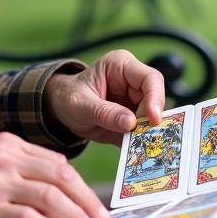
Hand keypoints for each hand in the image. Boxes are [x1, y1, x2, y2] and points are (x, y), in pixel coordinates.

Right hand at [0, 132, 109, 217]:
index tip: (93, 203)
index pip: (57, 163)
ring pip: (51, 198)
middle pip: (61, 177)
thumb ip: (20, 170)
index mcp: (8, 144)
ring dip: (75, 217)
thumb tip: (59, 194)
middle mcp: (4, 159)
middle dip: (86, 200)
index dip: (81, 185)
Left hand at [42, 49, 164, 145]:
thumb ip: (104, 112)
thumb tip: (131, 123)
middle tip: (148, 137)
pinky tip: (138, 151)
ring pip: (152, 118)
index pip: (149, 78)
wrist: (60, 109)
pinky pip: (142, 132)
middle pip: (155, 100)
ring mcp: (134, 102)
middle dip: (152, 120)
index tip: (153, 118)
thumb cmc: (68, 96)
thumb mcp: (80, 104)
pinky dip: (141, 142)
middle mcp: (132, 82)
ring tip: (142, 146)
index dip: (155, 97)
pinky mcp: (132, 120)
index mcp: (120, 66)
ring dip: (148, 133)